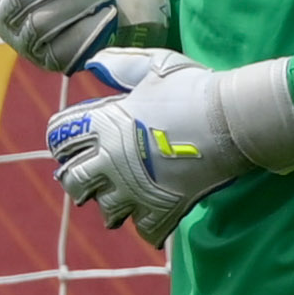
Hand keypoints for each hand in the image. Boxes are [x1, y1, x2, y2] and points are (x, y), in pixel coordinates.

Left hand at [46, 47, 293, 243]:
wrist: (235, 119)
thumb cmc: (195, 88)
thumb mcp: (154, 67)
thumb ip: (119, 65)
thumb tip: (94, 64)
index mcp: (104, 124)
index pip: (58, 137)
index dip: (62, 138)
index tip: (71, 142)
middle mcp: (111, 160)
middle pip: (71, 181)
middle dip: (78, 178)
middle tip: (93, 174)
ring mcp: (135, 189)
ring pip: (105, 210)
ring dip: (113, 203)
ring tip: (125, 196)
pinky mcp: (162, 210)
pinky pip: (143, 230)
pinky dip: (147, 224)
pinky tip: (154, 212)